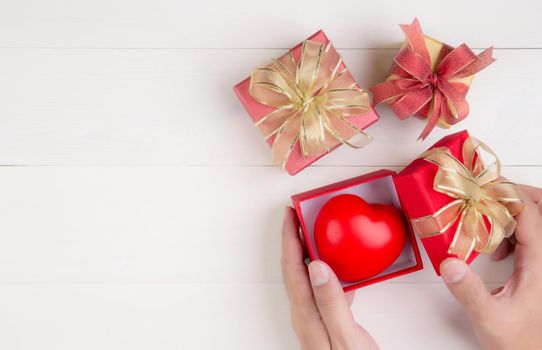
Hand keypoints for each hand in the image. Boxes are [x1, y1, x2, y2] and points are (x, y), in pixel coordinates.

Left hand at [281, 207, 378, 349]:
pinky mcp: (326, 322)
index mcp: (307, 313)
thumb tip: (318, 266)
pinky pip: (322, 288)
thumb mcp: (345, 336)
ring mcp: (314, 318)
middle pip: (294, 268)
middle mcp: (305, 313)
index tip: (289, 214)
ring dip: (309, 252)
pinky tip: (341, 268)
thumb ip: (332, 303)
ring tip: (316, 233)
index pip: (293, 267)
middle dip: (294, 239)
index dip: (289, 238)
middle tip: (299, 216)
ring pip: (306, 276)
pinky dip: (328, 270)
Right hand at [440, 185, 541, 349]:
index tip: (485, 187)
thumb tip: (449, 263)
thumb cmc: (519, 342)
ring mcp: (541, 264)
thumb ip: (468, 290)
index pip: (531, 214)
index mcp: (539, 263)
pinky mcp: (536, 270)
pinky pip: (530, 237)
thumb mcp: (488, 317)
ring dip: (513, 213)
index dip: (509, 195)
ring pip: (537, 222)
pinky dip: (511, 231)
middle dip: (518, 196)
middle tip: (491, 193)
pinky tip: (495, 246)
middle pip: (541, 211)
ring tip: (488, 220)